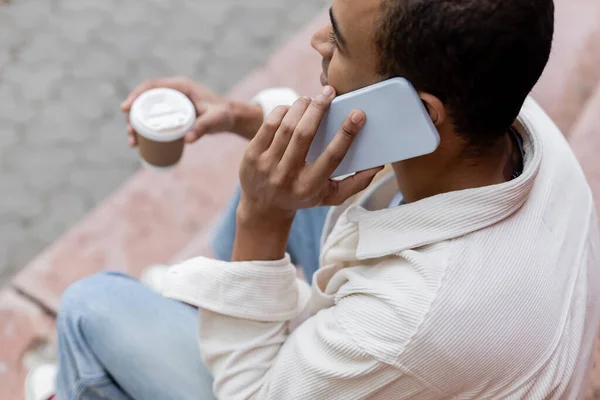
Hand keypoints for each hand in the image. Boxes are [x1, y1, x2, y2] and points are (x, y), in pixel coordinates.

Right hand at [121, 76, 262, 145]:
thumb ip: (204, 126)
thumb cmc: (224, 115)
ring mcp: (172, 104)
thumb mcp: (216, 119)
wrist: (231, 118)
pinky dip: (146, 131)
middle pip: (145, 100)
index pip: (152, 86)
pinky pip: (154, 120)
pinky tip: (140, 144)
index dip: (136, 95)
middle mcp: (173, 92)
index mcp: (180, 86)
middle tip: (130, 133)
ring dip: (136, 126)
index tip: (125, 108)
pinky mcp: (173, 114)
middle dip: (132, 116)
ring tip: (133, 143)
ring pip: (147, 112)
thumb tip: (187, 139)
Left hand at [237, 85, 382, 224]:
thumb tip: (379, 166)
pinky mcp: (252, 155)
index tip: (358, 114)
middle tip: (330, 92)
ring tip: (311, 99)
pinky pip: (268, 125)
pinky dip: (282, 112)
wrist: (263, 208)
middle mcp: (287, 176)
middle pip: (304, 134)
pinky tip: (292, 108)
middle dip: (319, 108)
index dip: (347, 133)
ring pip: (286, 126)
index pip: (332, 156)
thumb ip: (355, 184)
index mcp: (310, 186)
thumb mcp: (330, 197)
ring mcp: (266, 165)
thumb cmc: (302, 197)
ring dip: (301, 106)